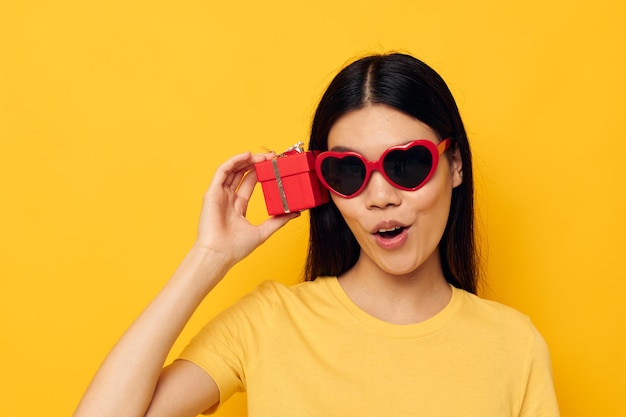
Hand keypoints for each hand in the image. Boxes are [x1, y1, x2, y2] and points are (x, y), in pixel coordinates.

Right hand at [194, 151, 298, 266]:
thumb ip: (278, 221)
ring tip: (262, 156)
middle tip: (272, 157)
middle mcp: (228, 198)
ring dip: (247, 160)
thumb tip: (295, 213)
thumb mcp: (263, 231)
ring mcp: (219, 195)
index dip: (262, 172)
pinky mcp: (212, 193)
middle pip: (242, 174)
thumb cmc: (235, 248)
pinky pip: (222, 171)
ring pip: (233, 170)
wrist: (219, 255)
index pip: (250, 183)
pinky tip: (247, 156)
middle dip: (257, 163)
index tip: (275, 165)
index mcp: (238, 206)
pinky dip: (234, 161)